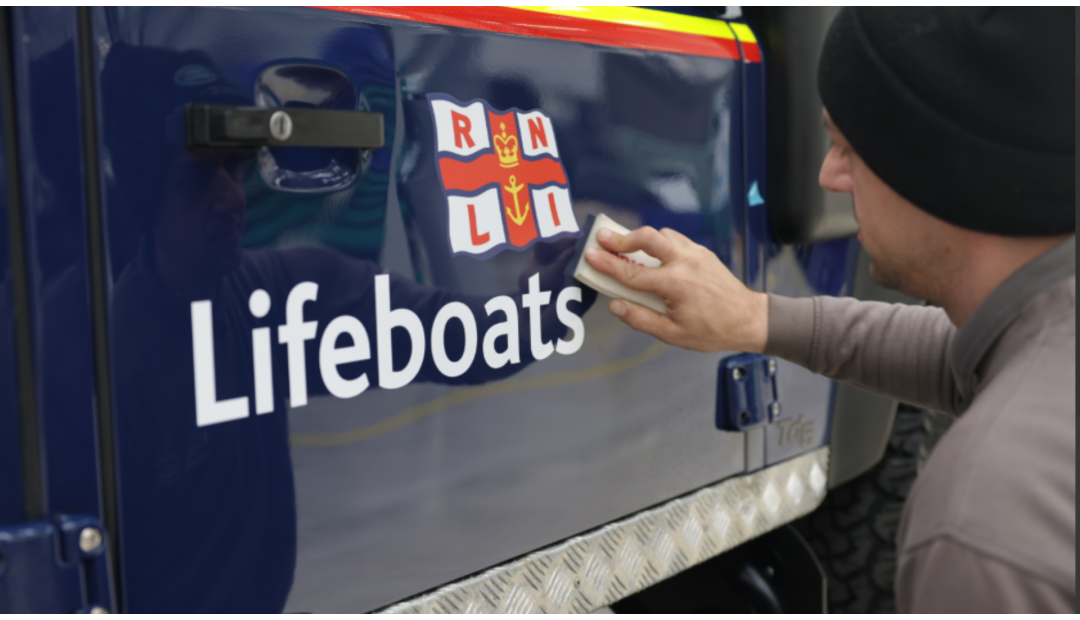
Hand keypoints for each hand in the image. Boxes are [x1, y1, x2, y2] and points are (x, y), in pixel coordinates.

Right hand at [583, 226, 768, 352]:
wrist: (749, 319)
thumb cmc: (712, 331)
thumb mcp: (673, 334)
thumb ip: (641, 319)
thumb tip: (616, 305)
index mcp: (675, 284)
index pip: (631, 272)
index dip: (606, 264)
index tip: (589, 254)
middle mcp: (684, 262)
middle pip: (647, 238)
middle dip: (622, 237)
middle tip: (602, 237)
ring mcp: (695, 253)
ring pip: (662, 235)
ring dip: (642, 238)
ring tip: (626, 247)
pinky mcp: (703, 252)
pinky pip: (676, 239)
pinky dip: (660, 242)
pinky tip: (653, 253)